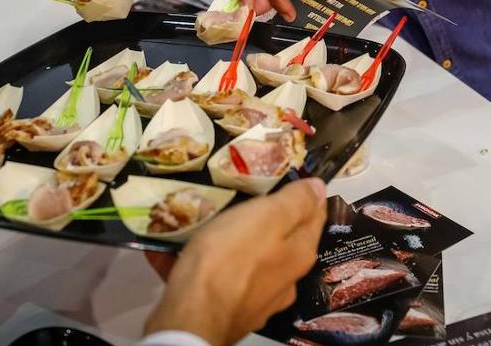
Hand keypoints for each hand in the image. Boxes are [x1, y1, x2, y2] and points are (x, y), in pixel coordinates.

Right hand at [144, 178, 326, 345]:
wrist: (190, 319)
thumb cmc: (230, 261)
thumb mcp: (267, 218)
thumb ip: (295, 202)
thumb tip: (319, 187)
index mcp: (298, 254)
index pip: (314, 215)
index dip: (304, 193)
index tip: (288, 172)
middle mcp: (283, 279)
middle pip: (279, 237)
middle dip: (262, 216)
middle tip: (238, 193)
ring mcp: (254, 297)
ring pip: (244, 257)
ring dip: (226, 238)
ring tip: (200, 218)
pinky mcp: (225, 308)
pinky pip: (214, 275)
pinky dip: (197, 260)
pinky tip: (171, 247)